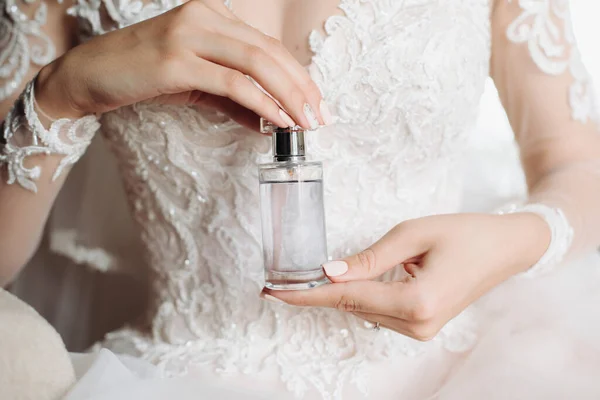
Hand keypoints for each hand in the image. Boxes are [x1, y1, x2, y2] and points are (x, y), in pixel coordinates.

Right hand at [35, 0, 328, 130]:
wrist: (89, 76)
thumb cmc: (143, 76)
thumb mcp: (197, 85)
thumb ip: (234, 99)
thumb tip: (270, 121)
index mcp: (212, 15)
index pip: (267, 45)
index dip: (297, 75)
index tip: (316, 104)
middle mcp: (204, 16)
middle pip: (269, 51)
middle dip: (301, 87)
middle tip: (320, 117)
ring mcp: (189, 34)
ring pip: (257, 63)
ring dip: (289, 96)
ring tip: (306, 123)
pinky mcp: (176, 60)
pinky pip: (232, 82)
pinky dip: (260, 103)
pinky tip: (277, 122)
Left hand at [263, 213, 550, 340]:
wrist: (506, 249)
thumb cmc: (465, 234)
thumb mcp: (412, 234)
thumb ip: (368, 258)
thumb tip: (328, 273)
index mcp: (415, 301)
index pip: (346, 297)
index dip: (306, 295)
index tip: (273, 293)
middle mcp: (417, 324)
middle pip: (352, 306)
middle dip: (316, 293)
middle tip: (280, 281)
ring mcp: (421, 330)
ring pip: (363, 310)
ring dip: (339, 293)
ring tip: (309, 280)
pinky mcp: (422, 326)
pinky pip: (378, 312)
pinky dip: (359, 297)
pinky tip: (347, 283)